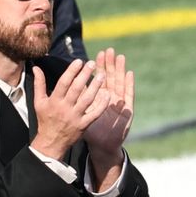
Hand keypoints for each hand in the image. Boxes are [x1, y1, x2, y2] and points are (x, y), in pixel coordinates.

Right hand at [31, 58, 108, 159]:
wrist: (51, 143)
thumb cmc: (45, 120)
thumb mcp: (38, 102)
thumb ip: (39, 84)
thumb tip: (36, 67)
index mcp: (54, 101)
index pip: (64, 83)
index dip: (72, 71)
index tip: (79, 61)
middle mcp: (65, 108)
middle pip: (77, 89)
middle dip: (85, 75)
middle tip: (92, 64)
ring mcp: (75, 117)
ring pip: (87, 99)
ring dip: (95, 87)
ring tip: (102, 74)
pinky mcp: (83, 125)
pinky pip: (94, 114)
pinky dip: (102, 105)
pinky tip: (107, 94)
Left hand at [82, 48, 133, 187]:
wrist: (103, 146)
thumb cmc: (92, 131)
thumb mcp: (82, 116)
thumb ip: (76, 102)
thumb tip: (66, 90)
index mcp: (98, 98)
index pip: (97, 80)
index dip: (97, 68)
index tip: (95, 55)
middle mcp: (109, 98)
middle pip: (109, 78)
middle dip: (108, 65)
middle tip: (108, 50)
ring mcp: (118, 103)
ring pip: (119, 83)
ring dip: (120, 70)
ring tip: (120, 56)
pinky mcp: (126, 110)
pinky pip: (128, 96)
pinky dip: (129, 85)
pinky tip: (130, 73)